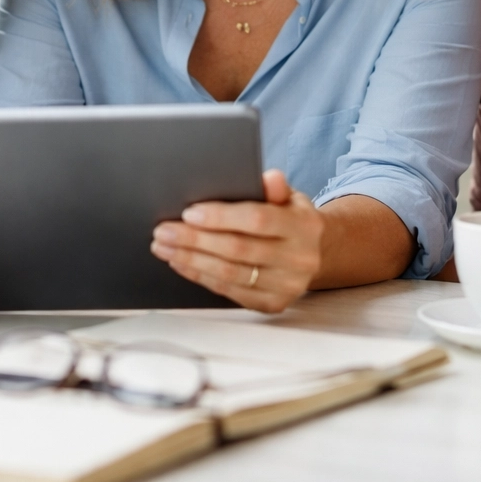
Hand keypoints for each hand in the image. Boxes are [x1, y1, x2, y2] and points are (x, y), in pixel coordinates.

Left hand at [150, 170, 322, 312]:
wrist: (316, 253)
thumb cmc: (291, 219)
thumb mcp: (290, 197)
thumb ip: (276, 188)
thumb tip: (269, 177)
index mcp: (304, 226)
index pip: (257, 220)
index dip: (220, 217)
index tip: (188, 213)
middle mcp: (299, 258)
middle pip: (237, 249)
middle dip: (195, 239)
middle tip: (164, 231)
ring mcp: (287, 285)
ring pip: (230, 273)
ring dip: (191, 260)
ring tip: (165, 247)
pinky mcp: (273, 303)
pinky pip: (230, 291)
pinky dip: (201, 276)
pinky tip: (182, 263)